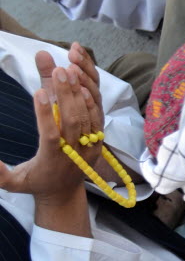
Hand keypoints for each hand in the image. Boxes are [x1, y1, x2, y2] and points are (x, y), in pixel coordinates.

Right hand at [0, 53, 102, 205]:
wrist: (64, 192)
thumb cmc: (35, 182)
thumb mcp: (14, 183)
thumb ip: (0, 175)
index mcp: (52, 160)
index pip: (51, 135)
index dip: (45, 115)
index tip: (38, 92)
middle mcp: (74, 152)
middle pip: (73, 121)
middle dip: (66, 94)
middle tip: (59, 69)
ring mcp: (89, 145)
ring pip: (87, 115)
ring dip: (80, 90)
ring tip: (71, 67)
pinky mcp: (98, 139)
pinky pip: (97, 116)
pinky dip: (91, 97)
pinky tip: (83, 79)